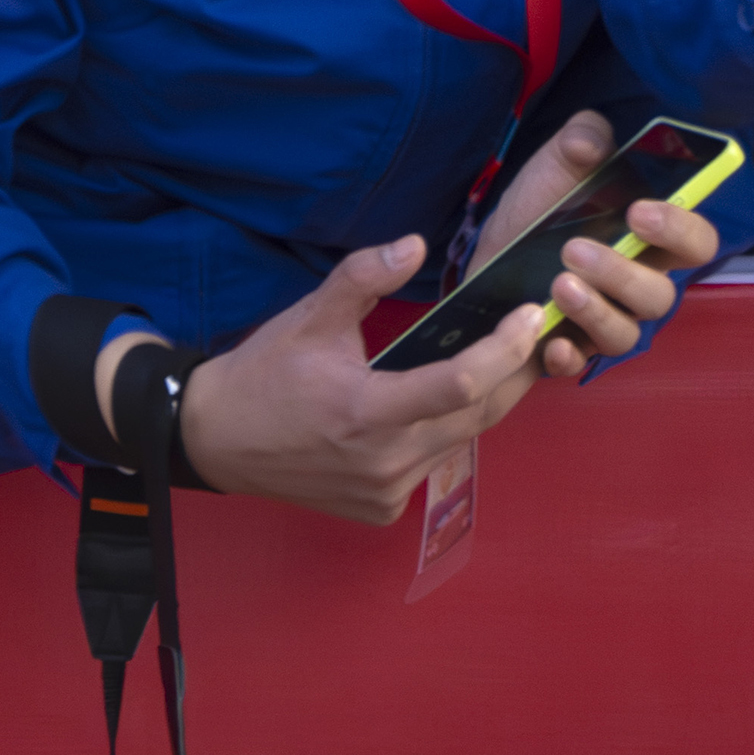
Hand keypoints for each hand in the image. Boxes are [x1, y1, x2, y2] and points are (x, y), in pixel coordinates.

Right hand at [167, 235, 553, 523]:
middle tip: (535, 333)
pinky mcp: (382, 510)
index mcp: (366, 413)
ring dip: (483, 402)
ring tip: (500, 359)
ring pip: (459, 441)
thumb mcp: (310, 315)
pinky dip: (443, 432)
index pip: (458, 385)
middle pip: (477, 416)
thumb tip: (415, 244)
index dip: (503, 349)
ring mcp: (385, 492)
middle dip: (514, 373)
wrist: (219, 440)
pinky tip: (439, 404)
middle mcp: (384, 462)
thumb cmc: (266, 374)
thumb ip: (363, 276)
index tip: (530, 315)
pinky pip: (431, 464)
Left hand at [469, 109, 720, 384]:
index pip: (695, 242)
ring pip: (625, 335)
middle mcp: (636, 285)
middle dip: (622, 275)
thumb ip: (580, 138)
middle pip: (660, 296)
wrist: (485, 251)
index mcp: (647, 239)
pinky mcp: (569, 346)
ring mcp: (605, 320)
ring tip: (557, 284)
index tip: (641, 213)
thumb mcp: (554, 164)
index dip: (680, 230)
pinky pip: (580, 364)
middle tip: (574, 249)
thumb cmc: (537, 208)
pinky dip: (568, 355)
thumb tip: (590, 143)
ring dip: (595, 312)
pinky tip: (548, 339)